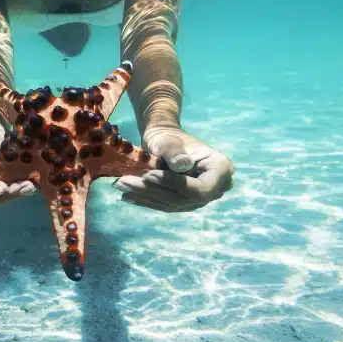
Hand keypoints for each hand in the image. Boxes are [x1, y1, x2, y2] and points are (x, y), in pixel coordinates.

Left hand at [113, 126, 233, 212]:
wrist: (164, 139)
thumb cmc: (168, 136)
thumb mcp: (169, 140)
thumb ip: (175, 152)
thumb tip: (182, 165)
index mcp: (221, 170)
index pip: (200, 188)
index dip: (174, 185)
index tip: (149, 175)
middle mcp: (215, 188)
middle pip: (183, 198)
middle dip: (152, 190)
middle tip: (123, 182)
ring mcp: (200, 198)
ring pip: (172, 203)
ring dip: (144, 196)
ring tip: (121, 186)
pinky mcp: (185, 203)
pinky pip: (165, 205)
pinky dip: (145, 200)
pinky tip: (127, 196)